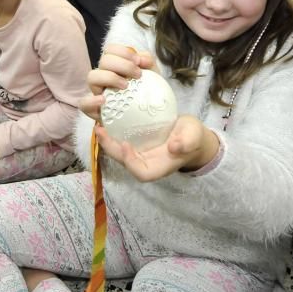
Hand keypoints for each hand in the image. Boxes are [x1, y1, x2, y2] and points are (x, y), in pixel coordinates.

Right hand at [78, 44, 153, 119]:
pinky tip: (104, 100)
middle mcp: (104, 76)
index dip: (123, 52)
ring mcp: (98, 92)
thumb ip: (148, 61)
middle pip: (104, 61)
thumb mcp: (152, 75)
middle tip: (138, 75)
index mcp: (116, 66)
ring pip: (91, 77)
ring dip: (109, 78)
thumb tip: (141, 59)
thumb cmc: (149, 94)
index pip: (110, 50)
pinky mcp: (95, 111)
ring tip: (125, 86)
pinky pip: (84, 104)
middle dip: (122, 65)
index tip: (138, 62)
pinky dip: (91, 101)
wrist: (152, 119)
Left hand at [95, 115, 217, 179]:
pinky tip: (106, 118)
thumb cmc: (192, 136)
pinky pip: (120, 140)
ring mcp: (139, 153)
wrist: (189, 132)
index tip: (126, 144)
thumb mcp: (194, 136)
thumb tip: (174, 147)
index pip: (141, 173)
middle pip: (124, 162)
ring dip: (107, 140)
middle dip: (111, 149)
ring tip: (99, 124)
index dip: (131, 162)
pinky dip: (112, 132)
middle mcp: (146, 162)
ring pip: (119, 152)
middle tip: (101, 131)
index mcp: (160, 167)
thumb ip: (187, 142)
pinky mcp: (136, 142)